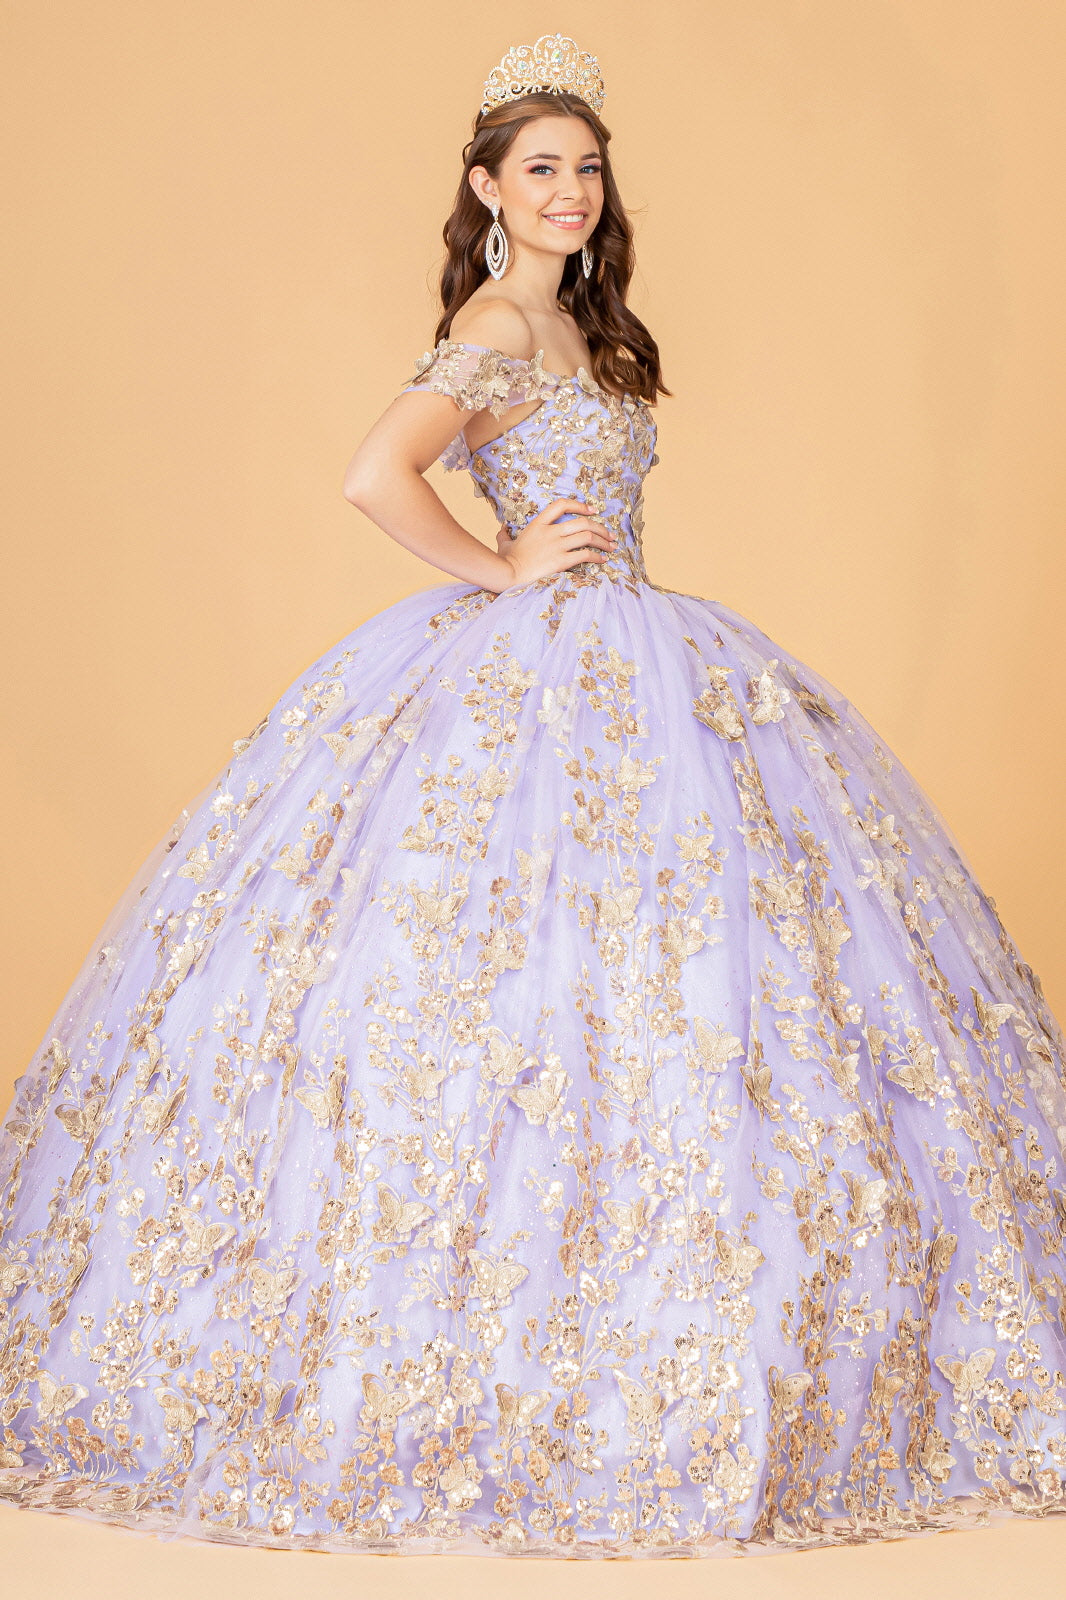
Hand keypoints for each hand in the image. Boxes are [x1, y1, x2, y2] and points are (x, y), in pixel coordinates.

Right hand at [495, 499, 617, 590]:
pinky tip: (603, 560)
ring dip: (603, 541)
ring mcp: (556, 546)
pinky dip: (597, 557)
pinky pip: (585, 555)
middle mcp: (550, 532)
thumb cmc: (505, 561)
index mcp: (538, 524)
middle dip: (600, 527)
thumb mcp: (504, 544)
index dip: (579, 505)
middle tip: (609, 535)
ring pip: (587, 536)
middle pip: (582, 522)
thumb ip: (504, 534)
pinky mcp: (560, 561)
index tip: (592, 511)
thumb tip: (502, 529)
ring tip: (611, 546)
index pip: (561, 505)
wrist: (507, 575)